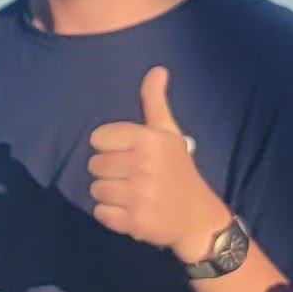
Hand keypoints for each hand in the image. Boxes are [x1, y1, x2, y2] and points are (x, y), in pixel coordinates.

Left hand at [85, 68, 231, 262]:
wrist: (198, 218)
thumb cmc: (179, 171)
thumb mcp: (169, 133)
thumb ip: (155, 102)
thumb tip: (157, 69)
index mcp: (149, 140)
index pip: (98, 138)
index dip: (109, 147)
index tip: (127, 154)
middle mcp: (143, 165)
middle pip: (94, 165)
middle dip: (108, 172)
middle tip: (131, 176)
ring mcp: (139, 195)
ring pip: (95, 189)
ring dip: (108, 194)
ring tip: (130, 193)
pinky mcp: (134, 221)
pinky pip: (100, 212)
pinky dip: (110, 214)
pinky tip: (129, 210)